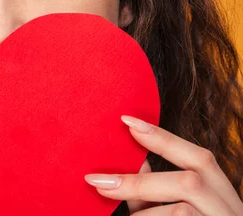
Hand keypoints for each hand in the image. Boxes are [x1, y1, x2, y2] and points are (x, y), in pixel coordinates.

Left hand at [84, 115, 242, 214]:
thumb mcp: (182, 210)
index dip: (164, 138)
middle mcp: (230, 211)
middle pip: (189, 183)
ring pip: (179, 213)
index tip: (126, 121)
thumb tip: (136, 162)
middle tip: (97, 181)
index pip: (199, 158)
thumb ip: (158, 189)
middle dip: (139, 181)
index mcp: (223, 195)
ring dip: (143, 215)